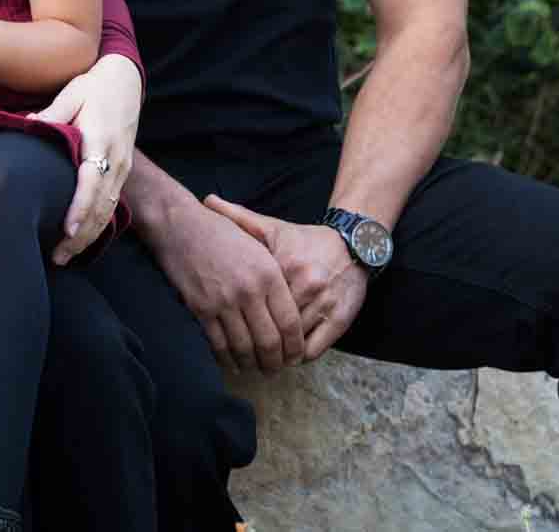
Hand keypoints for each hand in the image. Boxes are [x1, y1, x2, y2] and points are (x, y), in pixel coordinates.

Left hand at [30, 54, 140, 265]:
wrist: (126, 81)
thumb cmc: (94, 86)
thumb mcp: (73, 93)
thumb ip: (54, 112)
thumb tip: (30, 123)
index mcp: (102, 141)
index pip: (92, 182)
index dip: (79, 209)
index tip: (66, 231)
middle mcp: (116, 160)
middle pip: (102, 206)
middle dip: (81, 236)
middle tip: (58, 257)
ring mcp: (122, 168)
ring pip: (109, 211)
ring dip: (90, 236)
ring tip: (66, 257)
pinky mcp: (123, 171)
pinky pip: (113, 204)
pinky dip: (99, 225)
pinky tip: (83, 240)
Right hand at [149, 199, 306, 374]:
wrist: (180, 225)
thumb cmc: (221, 232)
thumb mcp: (258, 246)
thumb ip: (274, 277)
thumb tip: (289, 311)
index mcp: (269, 274)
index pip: (290, 322)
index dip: (295, 346)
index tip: (295, 356)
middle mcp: (249, 291)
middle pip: (270, 340)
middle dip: (276, 362)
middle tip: (277, 370)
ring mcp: (224, 301)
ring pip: (244, 347)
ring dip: (253, 364)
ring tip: (257, 370)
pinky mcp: (201, 308)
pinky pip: (218, 343)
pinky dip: (227, 359)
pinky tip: (233, 364)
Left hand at [204, 196, 368, 360]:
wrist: (352, 244)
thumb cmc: (304, 240)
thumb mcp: (272, 227)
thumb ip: (238, 217)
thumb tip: (207, 199)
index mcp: (283, 265)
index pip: (254, 301)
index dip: (239, 316)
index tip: (228, 325)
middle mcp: (306, 284)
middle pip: (272, 324)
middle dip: (256, 340)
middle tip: (243, 352)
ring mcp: (324, 303)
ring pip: (292, 340)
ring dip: (277, 352)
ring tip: (262, 359)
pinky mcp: (341, 319)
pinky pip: (314, 349)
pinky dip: (299, 355)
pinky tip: (289, 355)